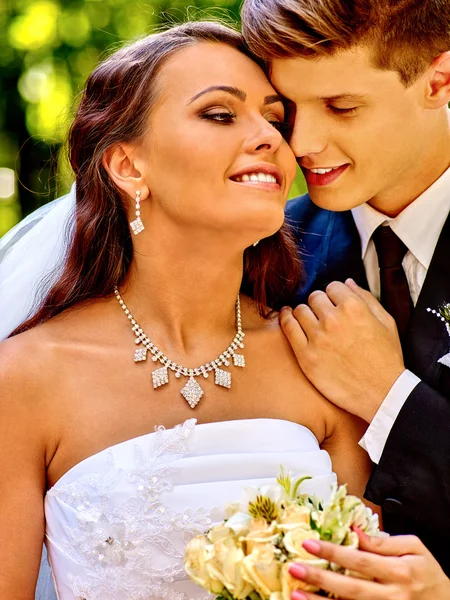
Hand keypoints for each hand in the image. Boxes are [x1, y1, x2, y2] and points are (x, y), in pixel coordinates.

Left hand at [280, 279, 404, 421]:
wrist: (382, 393)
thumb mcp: (386, 323)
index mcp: (354, 307)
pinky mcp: (306, 355)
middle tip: (323, 315)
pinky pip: (288, 327)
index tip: (334, 303)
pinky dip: (286, 319)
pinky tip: (287, 317)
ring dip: (305, 313)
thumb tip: (348, 282)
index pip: (333, 286)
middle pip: (314, 297)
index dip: (335, 295)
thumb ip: (367, 298)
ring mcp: (317, 337)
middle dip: (319, 304)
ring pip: (299, 310)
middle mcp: (333, 319)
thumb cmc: (386, 359)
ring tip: (310, 321)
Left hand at [288, 530, 449, 599]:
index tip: (309, 544)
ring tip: (295, 594)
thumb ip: (383, 542)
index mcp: (400, 572)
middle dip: (320, 578)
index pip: (360, 561)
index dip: (333, 552)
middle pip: (350, 589)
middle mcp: (392, 597)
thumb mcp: (414, 549)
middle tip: (294, 568)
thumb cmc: (427, 575)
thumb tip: (354, 530)